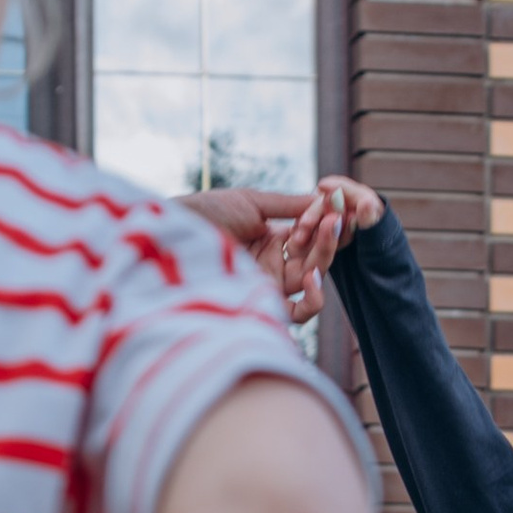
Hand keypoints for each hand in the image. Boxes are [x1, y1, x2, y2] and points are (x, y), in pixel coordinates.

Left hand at [183, 176, 383, 325]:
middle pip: (317, 257)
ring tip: (327, 233)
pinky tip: (313, 276)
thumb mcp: (252, 202)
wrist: (174, 234)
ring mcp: (269, 286)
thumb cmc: (206, 213)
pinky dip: (315, 297)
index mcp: (272, 240)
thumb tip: (326, 199)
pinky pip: (300, 313)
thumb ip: (290, 205)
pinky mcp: (263, 306)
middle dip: (329, 237)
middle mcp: (274, 266)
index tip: (338, 207)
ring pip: (313, 280)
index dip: (327, 225)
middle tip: (337, 218)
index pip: (312, 237)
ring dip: (326, 257)